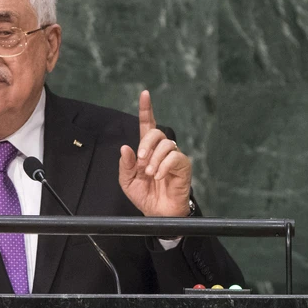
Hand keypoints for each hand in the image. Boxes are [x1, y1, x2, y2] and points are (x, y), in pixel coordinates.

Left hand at [119, 90, 191, 216]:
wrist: (157, 213)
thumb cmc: (145, 196)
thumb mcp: (127, 181)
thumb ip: (125, 165)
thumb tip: (125, 148)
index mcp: (147, 150)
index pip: (147, 125)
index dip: (146, 109)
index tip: (144, 94)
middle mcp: (161, 150)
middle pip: (157, 132)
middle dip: (146, 143)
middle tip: (140, 160)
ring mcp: (173, 157)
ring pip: (166, 144)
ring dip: (154, 158)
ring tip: (149, 174)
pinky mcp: (183, 166)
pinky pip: (175, 157)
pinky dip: (164, 166)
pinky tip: (159, 176)